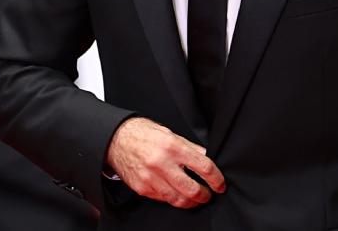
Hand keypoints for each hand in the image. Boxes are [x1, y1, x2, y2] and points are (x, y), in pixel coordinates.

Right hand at [105, 117, 225, 208]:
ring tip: (197, 199)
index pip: (203, 166)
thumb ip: (191, 149)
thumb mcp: (172, 135)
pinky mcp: (142, 188)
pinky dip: (174, 199)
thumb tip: (208, 160)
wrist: (117, 140)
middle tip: (210, 194)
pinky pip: (163, 199)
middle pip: (191, 189)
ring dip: (191, 202)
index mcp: (173, 147)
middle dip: (205, 195)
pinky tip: (179, 195)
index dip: (216, 178)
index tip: (220, 184)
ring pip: (177, 199)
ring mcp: (150, 178)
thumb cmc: (145, 135)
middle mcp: (161, 164)